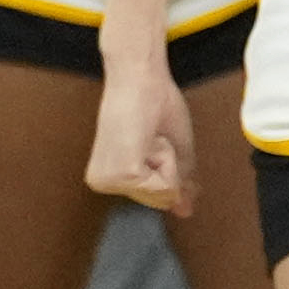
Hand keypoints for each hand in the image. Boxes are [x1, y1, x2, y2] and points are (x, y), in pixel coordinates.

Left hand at [85, 58, 196, 214]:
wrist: (143, 77)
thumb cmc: (156, 106)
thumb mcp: (172, 152)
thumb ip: (177, 184)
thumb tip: (185, 211)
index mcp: (110, 178)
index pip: (159, 196)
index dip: (170, 166)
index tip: (154, 138)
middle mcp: (103, 183)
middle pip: (163, 199)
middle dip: (170, 165)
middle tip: (154, 137)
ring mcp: (108, 181)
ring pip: (164, 193)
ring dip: (168, 160)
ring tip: (151, 136)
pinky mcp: (121, 174)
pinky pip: (165, 185)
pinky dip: (168, 158)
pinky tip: (150, 138)